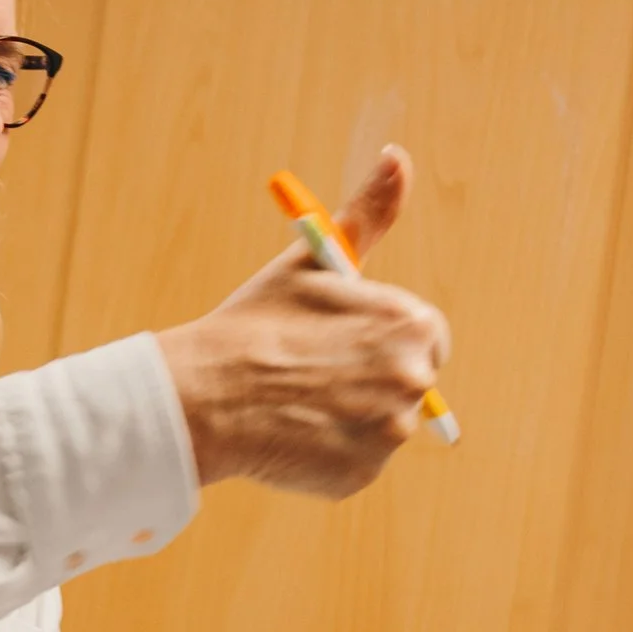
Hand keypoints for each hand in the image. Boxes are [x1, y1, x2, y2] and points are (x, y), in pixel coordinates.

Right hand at [155, 147, 449, 496]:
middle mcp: (416, 382)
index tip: (340, 343)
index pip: (424, 338)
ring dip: (347, 418)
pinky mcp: (361, 475)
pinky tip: (292, 434)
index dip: (379, 339)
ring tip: (295, 402)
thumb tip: (399, 156)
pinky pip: (354, 463)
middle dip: (367, 379)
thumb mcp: (318, 262)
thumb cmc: (259, 321)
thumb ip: (370, 213)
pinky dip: (328, 454)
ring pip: (378, 425)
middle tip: (311, 375)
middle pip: (406, 382)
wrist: (208, 392)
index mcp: (414, 326)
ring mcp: (390, 435)